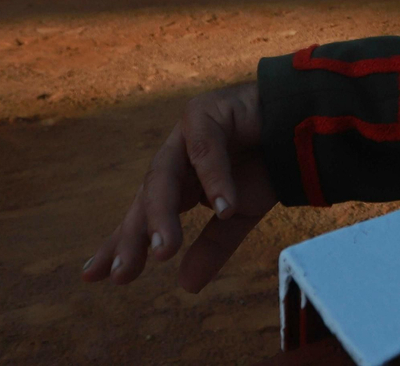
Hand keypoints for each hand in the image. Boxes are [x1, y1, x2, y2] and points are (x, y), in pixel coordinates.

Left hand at [83, 82, 276, 291]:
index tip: (94, 277)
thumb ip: (212, 247)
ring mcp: (186, 133)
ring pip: (164, 175)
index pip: (142, 215)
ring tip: (164, 250)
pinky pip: (206, 149)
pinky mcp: (207, 112)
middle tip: (121, 273)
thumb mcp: (238, 216)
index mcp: (179, 183)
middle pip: (146, 198)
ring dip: (162, 213)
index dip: (120, 244)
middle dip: (133, 235)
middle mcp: (176, 158)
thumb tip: (186, 287)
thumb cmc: (269, 167)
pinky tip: (222, 207)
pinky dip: (215, 178)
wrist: (305, 130)